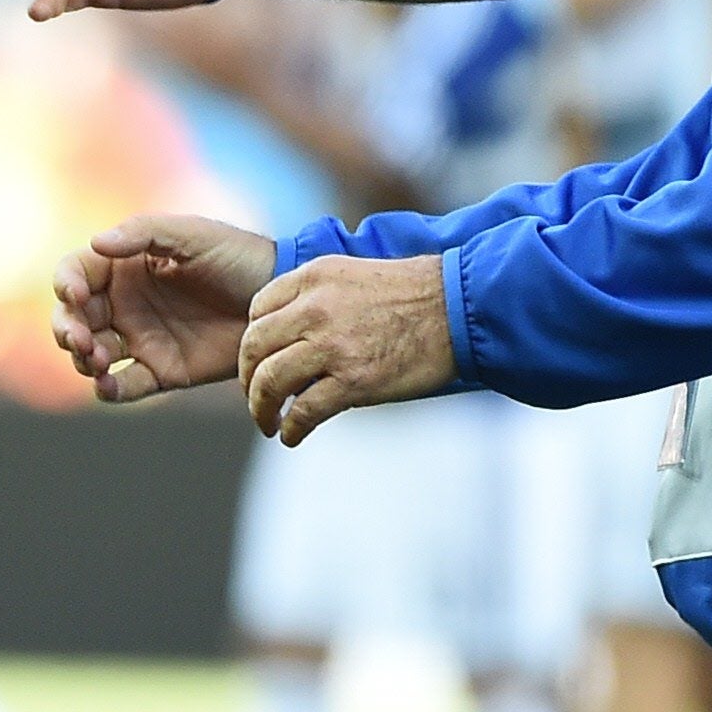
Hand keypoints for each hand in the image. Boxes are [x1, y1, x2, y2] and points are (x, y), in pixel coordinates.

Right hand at [53, 214, 274, 402]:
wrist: (279, 302)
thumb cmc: (237, 257)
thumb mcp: (192, 234)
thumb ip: (143, 233)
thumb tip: (95, 242)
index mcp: (124, 266)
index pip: (76, 274)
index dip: (66, 284)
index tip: (76, 294)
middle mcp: (124, 304)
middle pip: (73, 318)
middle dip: (66, 329)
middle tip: (80, 338)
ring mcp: (140, 339)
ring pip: (90, 355)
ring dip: (82, 359)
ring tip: (98, 359)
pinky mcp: (159, 371)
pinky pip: (122, 386)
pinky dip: (107, 389)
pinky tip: (107, 384)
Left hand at [238, 254, 454, 445]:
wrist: (463, 306)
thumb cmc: (413, 295)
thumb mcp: (352, 275)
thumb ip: (314, 296)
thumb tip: (285, 332)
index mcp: (313, 277)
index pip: (257, 311)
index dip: (252, 341)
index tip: (257, 360)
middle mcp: (315, 308)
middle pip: (253, 348)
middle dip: (248, 378)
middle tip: (255, 396)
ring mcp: (332, 345)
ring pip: (269, 382)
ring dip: (261, 409)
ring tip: (267, 422)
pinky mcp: (353, 380)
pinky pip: (303, 412)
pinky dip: (291, 429)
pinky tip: (292, 436)